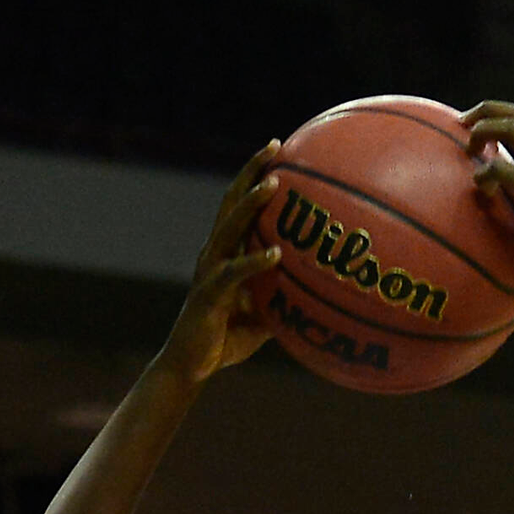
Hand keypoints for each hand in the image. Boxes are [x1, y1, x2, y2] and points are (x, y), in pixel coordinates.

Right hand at [158, 143, 281, 385]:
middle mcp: (214, 253)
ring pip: (229, 226)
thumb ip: (286, 297)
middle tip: (275, 146)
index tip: (280, 151)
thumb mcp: (265, 316)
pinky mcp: (208, 294)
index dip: (256, 176)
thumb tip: (323, 294)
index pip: (240, 205)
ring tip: (274, 184)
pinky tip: (276, 254)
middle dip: (253, 171)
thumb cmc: (225, 342)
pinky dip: (254, 261)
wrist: (190, 368)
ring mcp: (209, 270)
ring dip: (251, 203)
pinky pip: (234, 272)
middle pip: (231, 200)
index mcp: (225, 252)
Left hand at [463, 101, 513, 293]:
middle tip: (461, 123)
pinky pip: (501, 168)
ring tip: (467, 151)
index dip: (501, 113)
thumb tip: (506, 214)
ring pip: (512, 128)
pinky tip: (482, 188)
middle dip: (487, 111)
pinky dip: (484, 173)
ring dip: (483, 131)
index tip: (476, 123)